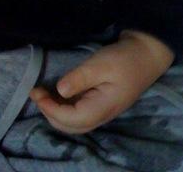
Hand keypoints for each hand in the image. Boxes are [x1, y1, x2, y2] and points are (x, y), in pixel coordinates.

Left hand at [30, 30, 173, 133]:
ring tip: (42, 94)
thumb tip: (60, 91)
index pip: (71, 119)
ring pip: (74, 124)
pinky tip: (57, 95)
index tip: (36, 92)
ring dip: (55, 113)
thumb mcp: (101, 64)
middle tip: (36, 92)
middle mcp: (101, 115)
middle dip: (49, 113)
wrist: (146, 55)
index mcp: (102, 107)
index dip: (50, 109)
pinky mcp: (101, 105)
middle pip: (70, 126)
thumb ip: (80, 78)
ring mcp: (102, 112)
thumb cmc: (124, 58)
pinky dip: (64, 109)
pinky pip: (79, 115)